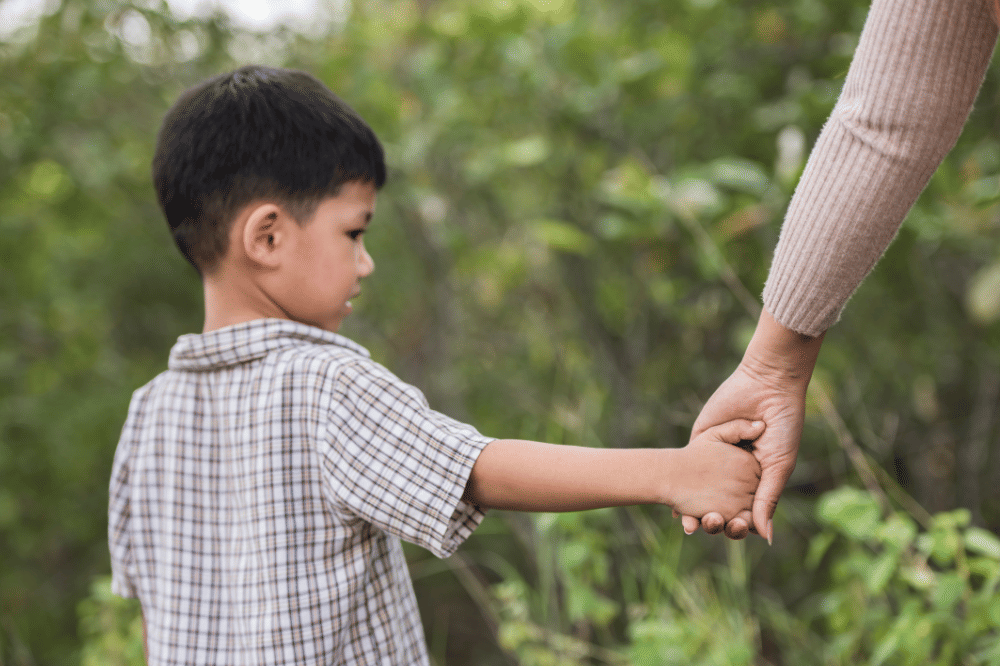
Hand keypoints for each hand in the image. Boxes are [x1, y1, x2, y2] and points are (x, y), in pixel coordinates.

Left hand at [681, 310, 824, 541]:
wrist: (768, 385)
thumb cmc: (783, 426)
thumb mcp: (778, 466)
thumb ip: (767, 500)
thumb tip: (764, 538)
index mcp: (756, 479)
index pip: (742, 509)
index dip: (735, 524)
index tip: (731, 533)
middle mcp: (734, 470)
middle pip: (718, 503)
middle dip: (712, 518)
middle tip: (708, 527)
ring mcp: (715, 455)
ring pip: (699, 489)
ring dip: (692, 506)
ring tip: (688, 523)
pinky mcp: (700, 439)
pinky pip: (687, 463)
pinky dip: (679, 482)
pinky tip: (672, 498)